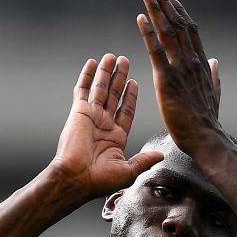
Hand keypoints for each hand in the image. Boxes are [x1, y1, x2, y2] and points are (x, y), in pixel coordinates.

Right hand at [51, 53, 162, 200]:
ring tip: (112, 57)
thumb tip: (160, 156)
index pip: (126, 110)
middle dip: (119, 78)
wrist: (76, 178)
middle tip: (124, 60)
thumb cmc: (100, 180)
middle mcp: (103, 124)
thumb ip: (144, 160)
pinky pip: (82, 90)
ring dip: (106, 72)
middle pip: (114, 95)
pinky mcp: (79, 112)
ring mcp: (91, 116)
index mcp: (116, 137)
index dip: (130, 96)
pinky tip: (91, 63)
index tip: (134, 82)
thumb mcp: (128, 171)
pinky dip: (87, 76)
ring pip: (100, 89)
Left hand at [138, 0, 222, 154]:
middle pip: (178, 24)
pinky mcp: (168, 80)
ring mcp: (180, 68)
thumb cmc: (207, 121)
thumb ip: (214, 76)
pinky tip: (140, 18)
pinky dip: (148, 33)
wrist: (206, 138)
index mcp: (201, 63)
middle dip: (164, 2)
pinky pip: (156, 51)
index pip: (190, 30)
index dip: (179, 11)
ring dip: (156, 9)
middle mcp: (192, 60)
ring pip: (168, 32)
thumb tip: (214, 61)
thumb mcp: (214, 93)